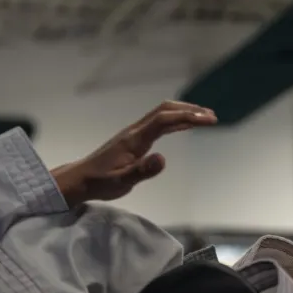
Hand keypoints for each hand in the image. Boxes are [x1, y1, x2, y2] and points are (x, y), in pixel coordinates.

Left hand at [52, 101, 216, 204]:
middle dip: (189, 110)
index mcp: (135, 139)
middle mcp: (136, 131)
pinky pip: (159, 124)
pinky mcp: (134, 139)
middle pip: (165, 110)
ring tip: (205, 118)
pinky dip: (175, 121)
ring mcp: (135, 133)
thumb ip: (142, 171)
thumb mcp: (121, 182)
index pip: (165, 120)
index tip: (209, 120)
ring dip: (184, 113)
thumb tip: (163, 159)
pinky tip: (184, 126)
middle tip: (211, 116)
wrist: (81, 179)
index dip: (188, 117)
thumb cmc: (100, 182)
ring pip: (162, 114)